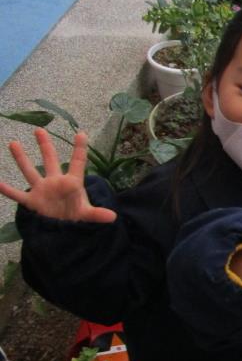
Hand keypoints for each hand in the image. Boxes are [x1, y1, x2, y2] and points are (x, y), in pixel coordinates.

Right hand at [0, 129, 115, 223]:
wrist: (63, 231)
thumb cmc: (76, 218)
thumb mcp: (87, 215)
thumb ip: (97, 214)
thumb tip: (113, 217)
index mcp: (72, 183)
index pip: (77, 163)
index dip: (80, 149)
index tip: (82, 133)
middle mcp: (55, 182)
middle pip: (50, 160)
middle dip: (45, 145)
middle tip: (40, 129)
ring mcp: (42, 190)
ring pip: (30, 171)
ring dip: (21, 158)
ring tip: (14, 143)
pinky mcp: (32, 201)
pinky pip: (17, 194)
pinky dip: (6, 190)